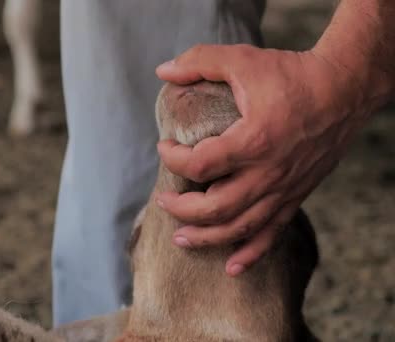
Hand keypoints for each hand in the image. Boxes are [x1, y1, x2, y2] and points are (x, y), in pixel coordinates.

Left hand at [155, 44, 368, 275]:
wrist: (344, 89)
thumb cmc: (292, 74)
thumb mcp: (242, 59)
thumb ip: (200, 61)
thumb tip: (163, 70)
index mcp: (253, 140)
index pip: (199, 164)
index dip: (172, 158)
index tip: (164, 146)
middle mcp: (268, 173)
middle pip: (214, 208)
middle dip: (181, 209)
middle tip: (163, 199)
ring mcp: (283, 189)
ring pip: (239, 228)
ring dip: (206, 237)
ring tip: (180, 239)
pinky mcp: (295, 196)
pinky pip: (271, 234)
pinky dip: (250, 254)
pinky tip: (231, 268)